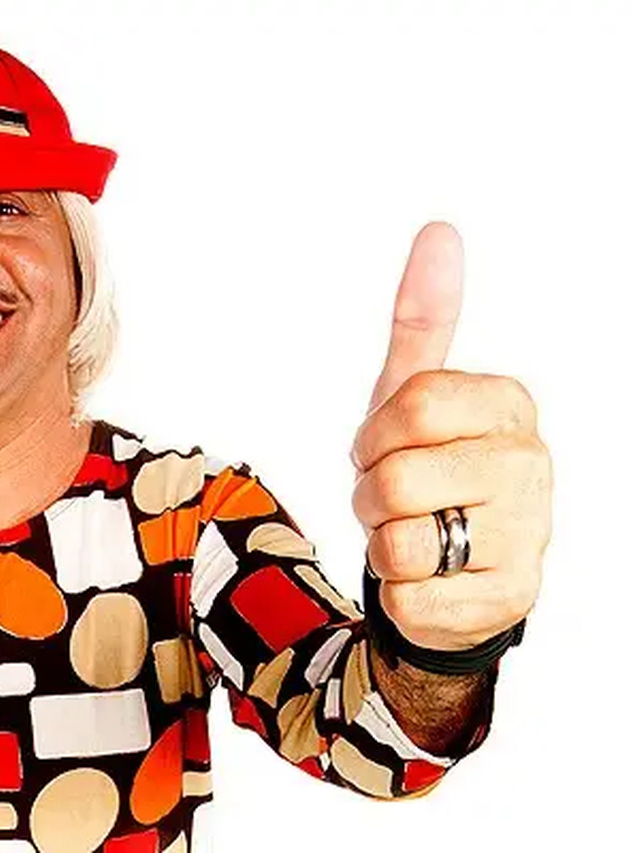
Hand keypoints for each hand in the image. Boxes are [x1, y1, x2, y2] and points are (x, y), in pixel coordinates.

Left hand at [350, 223, 550, 650]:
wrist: (454, 568)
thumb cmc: (429, 470)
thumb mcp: (414, 395)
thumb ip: (424, 319)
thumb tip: (439, 231)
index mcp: (508, 406)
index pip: (408, 406)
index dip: (374, 436)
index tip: (387, 446)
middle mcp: (531, 467)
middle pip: (393, 479)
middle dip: (370, 496)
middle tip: (397, 500)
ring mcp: (528, 538)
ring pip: (396, 542)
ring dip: (382, 544)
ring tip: (416, 536)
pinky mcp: (507, 600)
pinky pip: (407, 596)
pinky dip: (399, 592)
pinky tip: (434, 579)